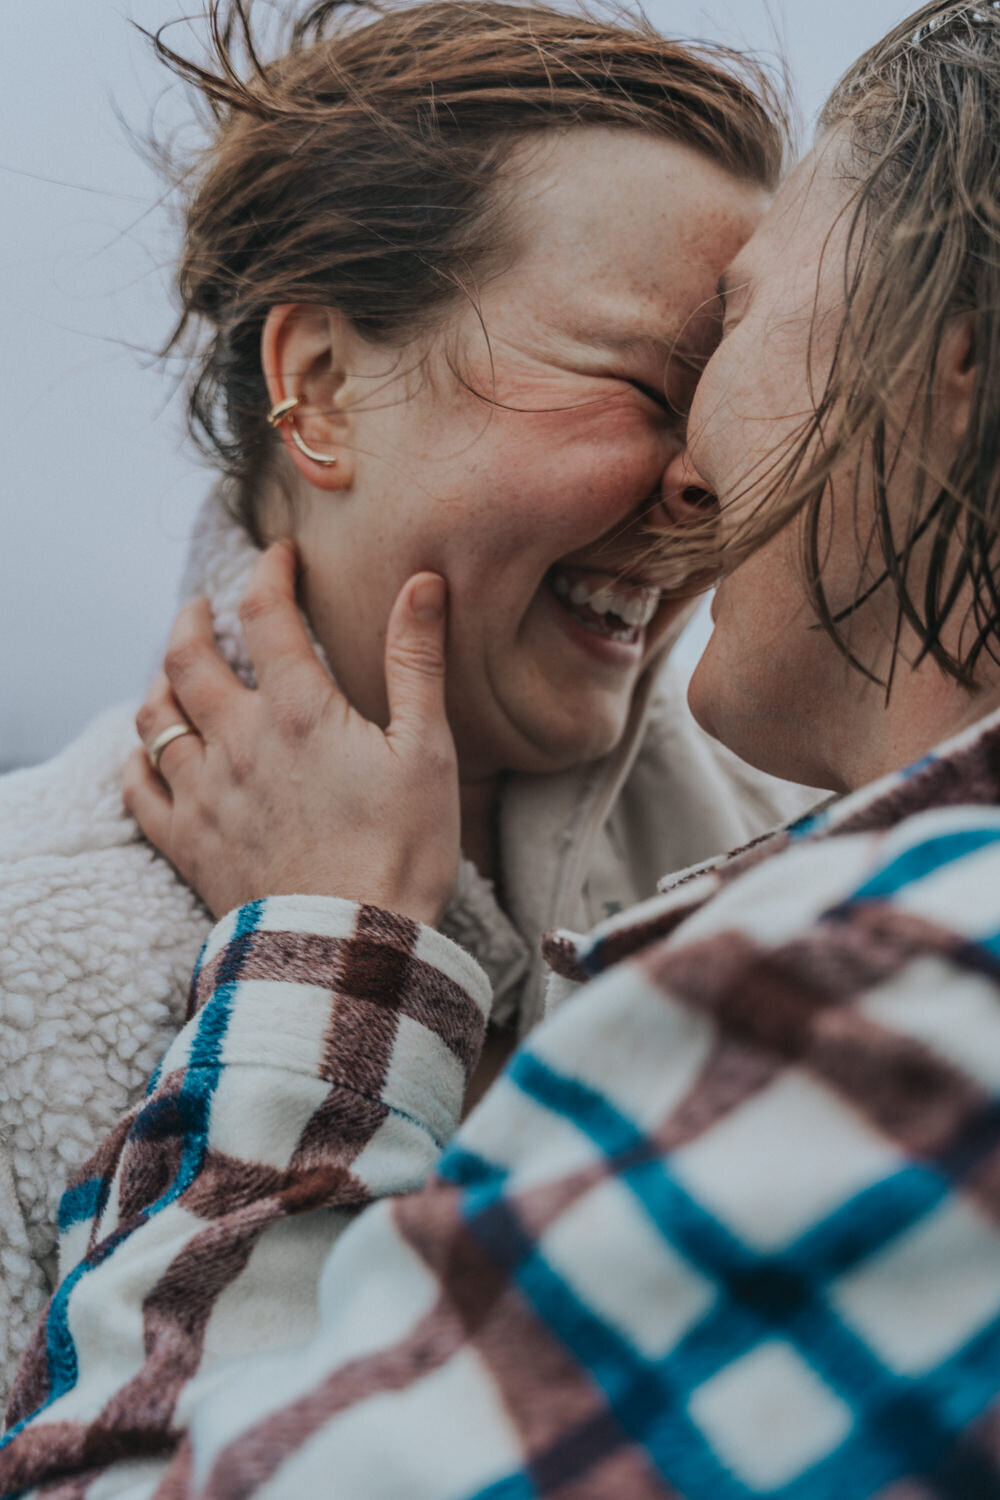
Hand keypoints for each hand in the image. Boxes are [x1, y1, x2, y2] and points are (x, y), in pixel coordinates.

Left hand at [124, 541, 459, 925]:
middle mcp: (237, 740)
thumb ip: (417, 662)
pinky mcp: (187, 844)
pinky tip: (148, 754)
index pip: (267, 613)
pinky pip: (137, 790)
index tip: (280, 555)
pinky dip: (136, 761)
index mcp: (298, 710)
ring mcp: (203, 793)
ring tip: (173, 672)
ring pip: (154, 718)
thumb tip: (421, 583)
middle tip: (201, 606)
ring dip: (160, 682)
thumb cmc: (402, 852)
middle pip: (188, 657)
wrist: (349, 948)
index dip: (271, 572)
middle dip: (191, 618)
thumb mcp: (428, 751)